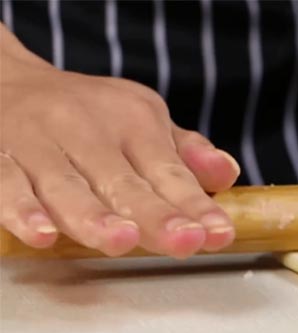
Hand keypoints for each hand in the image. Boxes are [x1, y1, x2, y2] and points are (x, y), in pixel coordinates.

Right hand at [0, 26, 239, 256]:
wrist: (4, 79)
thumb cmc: (85, 111)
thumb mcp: (141, 118)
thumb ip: (184, 152)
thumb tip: (227, 173)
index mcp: (131, 120)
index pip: (169, 171)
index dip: (195, 205)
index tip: (218, 233)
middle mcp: (86, 128)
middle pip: (123, 181)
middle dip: (155, 214)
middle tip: (183, 241)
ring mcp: (38, 142)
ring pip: (66, 185)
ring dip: (93, 215)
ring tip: (121, 240)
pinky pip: (5, 183)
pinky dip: (21, 209)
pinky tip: (41, 234)